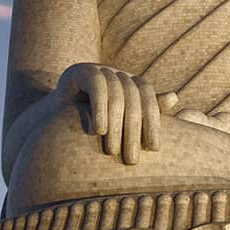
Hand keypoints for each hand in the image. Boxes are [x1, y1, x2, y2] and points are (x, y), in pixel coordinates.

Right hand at [58, 63, 179, 164]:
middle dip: (133, 132)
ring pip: (117, 95)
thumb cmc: (93, 125)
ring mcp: (101, 70)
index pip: (149, 99)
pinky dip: (100, 109)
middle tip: (131, 160)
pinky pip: (97, 87)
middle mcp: (119, 74)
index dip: (153, 123)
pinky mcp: (81, 71)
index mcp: (133, 84)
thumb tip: (175, 97)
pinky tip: (98, 131)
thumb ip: (146, 115)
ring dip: (116, 125)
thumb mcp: (122, 125)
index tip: (153, 149)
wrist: (54, 118)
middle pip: (134, 100)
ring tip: (111, 152)